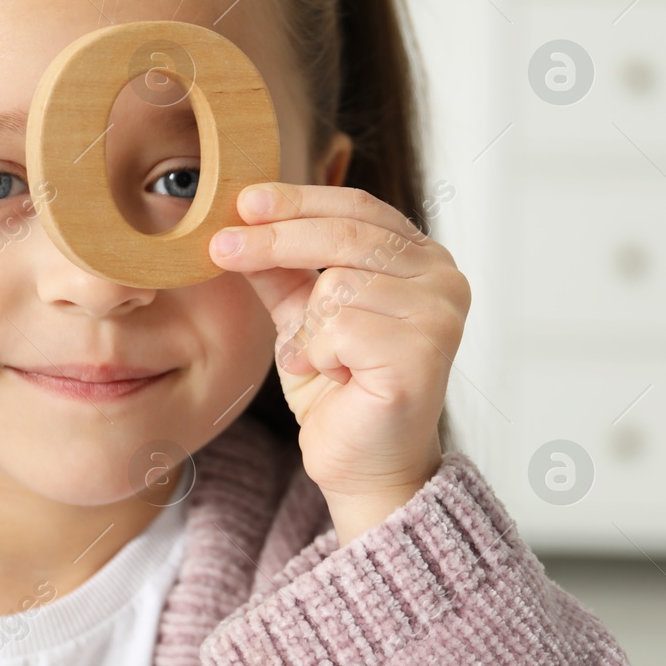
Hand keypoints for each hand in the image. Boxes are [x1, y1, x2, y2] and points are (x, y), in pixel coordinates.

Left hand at [209, 183, 469, 544]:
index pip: (358, 208)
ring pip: (340, 284)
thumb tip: (240, 220)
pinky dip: (320, 354)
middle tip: (222, 247)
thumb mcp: (301, 315)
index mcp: (422, 258)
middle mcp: (443, 278)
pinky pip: (343, 328)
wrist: (360, 465)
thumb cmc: (339, 392)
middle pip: (347, 234)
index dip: (299, 200)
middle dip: (276, 239)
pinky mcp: (425, 353)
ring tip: (318, 360)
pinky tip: (335, 377)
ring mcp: (441, 314)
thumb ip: (282, 268)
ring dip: (308, 328)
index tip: (244, 202)